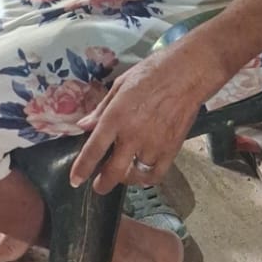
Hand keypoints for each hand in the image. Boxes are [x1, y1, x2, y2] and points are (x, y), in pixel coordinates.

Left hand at [68, 47, 208, 194]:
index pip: (94, 149)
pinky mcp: (171, 150)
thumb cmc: (150, 74)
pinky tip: (142, 175)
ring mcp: (153, 145)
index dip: (82, 168)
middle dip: (103, 184)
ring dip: (125, 178)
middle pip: (114, 171)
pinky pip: (156, 175)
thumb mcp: (119, 85)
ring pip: (135, 175)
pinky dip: (147, 179)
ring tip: (121, 175)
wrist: (186, 75)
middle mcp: (133, 136)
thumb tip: (84, 126)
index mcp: (116, 118)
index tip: (75, 181)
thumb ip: (101, 109)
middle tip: (98, 187)